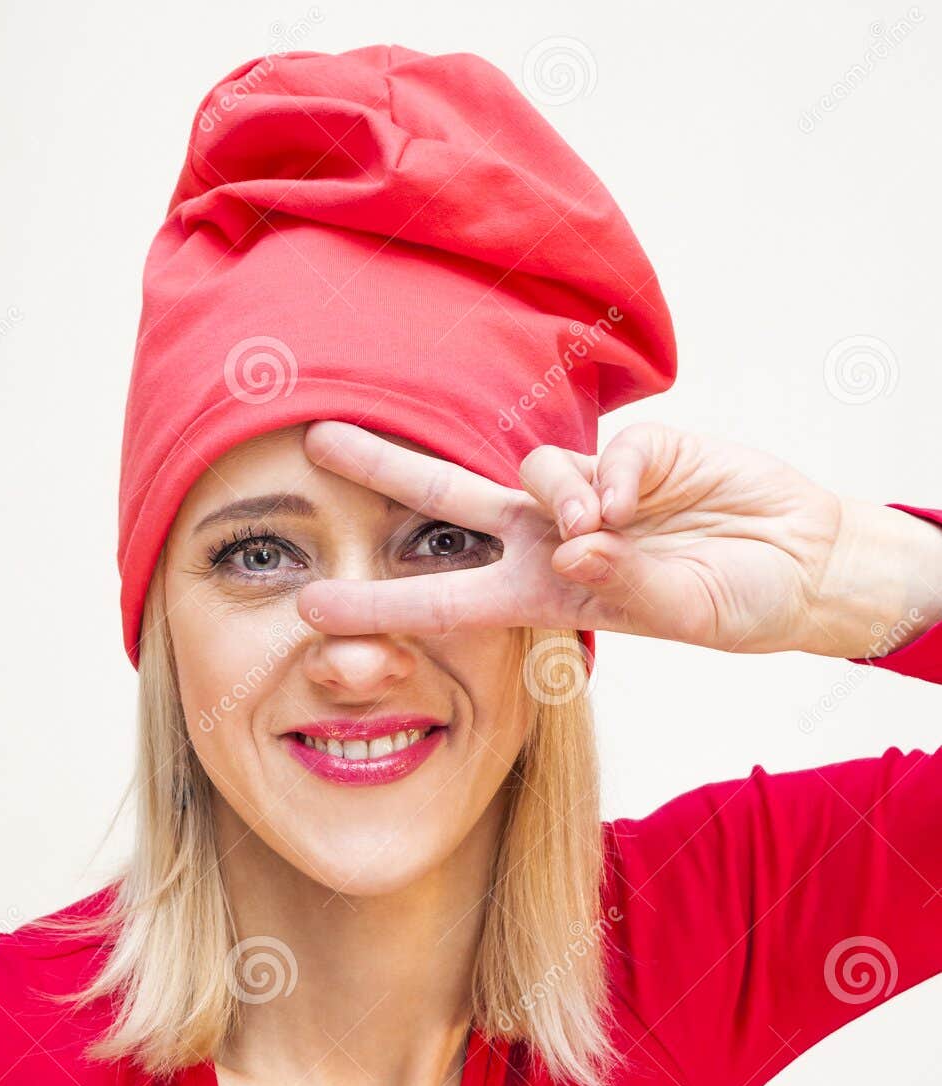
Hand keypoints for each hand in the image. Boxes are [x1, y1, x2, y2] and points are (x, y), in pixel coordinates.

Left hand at [296, 419, 936, 658]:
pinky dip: (614, 476)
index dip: (378, 602)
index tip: (310, 606)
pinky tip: (640, 499)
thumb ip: (628, 582)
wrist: (806, 564)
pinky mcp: (638, 450)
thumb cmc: (737, 604)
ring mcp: (591, 492)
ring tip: (606, 526)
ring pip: (530, 470)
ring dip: (557, 496)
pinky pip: (603, 453)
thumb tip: (577, 540)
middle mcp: (552, 539)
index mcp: (543, 596)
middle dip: (384, 466)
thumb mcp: (682, 614)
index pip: (443, 599)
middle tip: (316, 438)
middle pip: (447, 499)